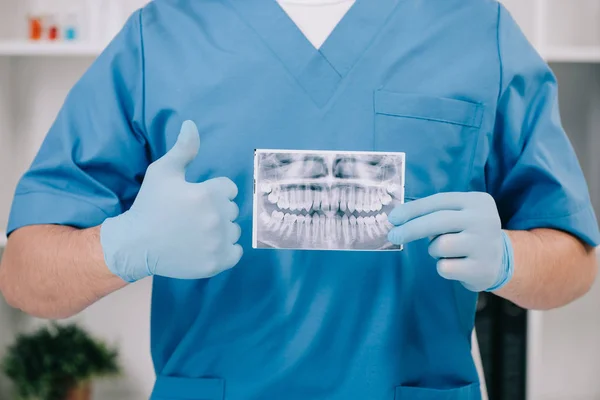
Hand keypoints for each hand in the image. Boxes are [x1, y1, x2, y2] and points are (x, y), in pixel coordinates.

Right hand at [100, 121, 242, 281]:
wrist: (135, 244)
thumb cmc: (149, 205)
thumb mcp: (162, 172)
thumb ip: (183, 149)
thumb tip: (191, 124)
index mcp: (208, 194)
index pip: (229, 189)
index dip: (212, 192)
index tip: (195, 200)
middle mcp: (216, 218)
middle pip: (231, 210)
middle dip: (216, 210)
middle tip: (192, 217)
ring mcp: (217, 243)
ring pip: (233, 231)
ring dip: (221, 231)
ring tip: (196, 232)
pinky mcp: (216, 263)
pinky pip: (235, 252)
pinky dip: (225, 250)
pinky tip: (205, 246)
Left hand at [387, 192, 513, 291]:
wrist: (500, 261)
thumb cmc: (468, 233)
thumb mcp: (459, 215)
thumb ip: (434, 213)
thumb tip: (398, 219)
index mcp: (478, 201)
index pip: (438, 201)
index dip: (412, 210)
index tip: (393, 218)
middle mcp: (485, 220)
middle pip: (437, 222)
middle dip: (410, 229)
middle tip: (393, 236)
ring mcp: (485, 245)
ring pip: (440, 245)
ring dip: (434, 250)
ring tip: (446, 252)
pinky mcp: (482, 269)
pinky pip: (444, 267)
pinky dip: (443, 267)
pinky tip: (456, 266)